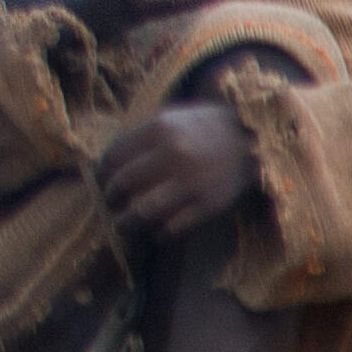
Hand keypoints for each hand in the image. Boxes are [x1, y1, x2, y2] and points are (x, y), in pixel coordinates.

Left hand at [96, 98, 261, 240]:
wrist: (251, 138)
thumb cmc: (203, 128)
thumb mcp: (170, 118)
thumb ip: (141, 138)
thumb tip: (108, 164)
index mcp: (158, 129)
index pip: (114, 156)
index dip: (101, 172)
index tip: (99, 180)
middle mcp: (172, 155)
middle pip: (124, 184)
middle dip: (110, 198)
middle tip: (109, 204)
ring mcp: (191, 183)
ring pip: (144, 211)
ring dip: (127, 223)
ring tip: (122, 226)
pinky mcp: (208, 205)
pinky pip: (173, 227)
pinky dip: (158, 233)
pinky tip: (154, 231)